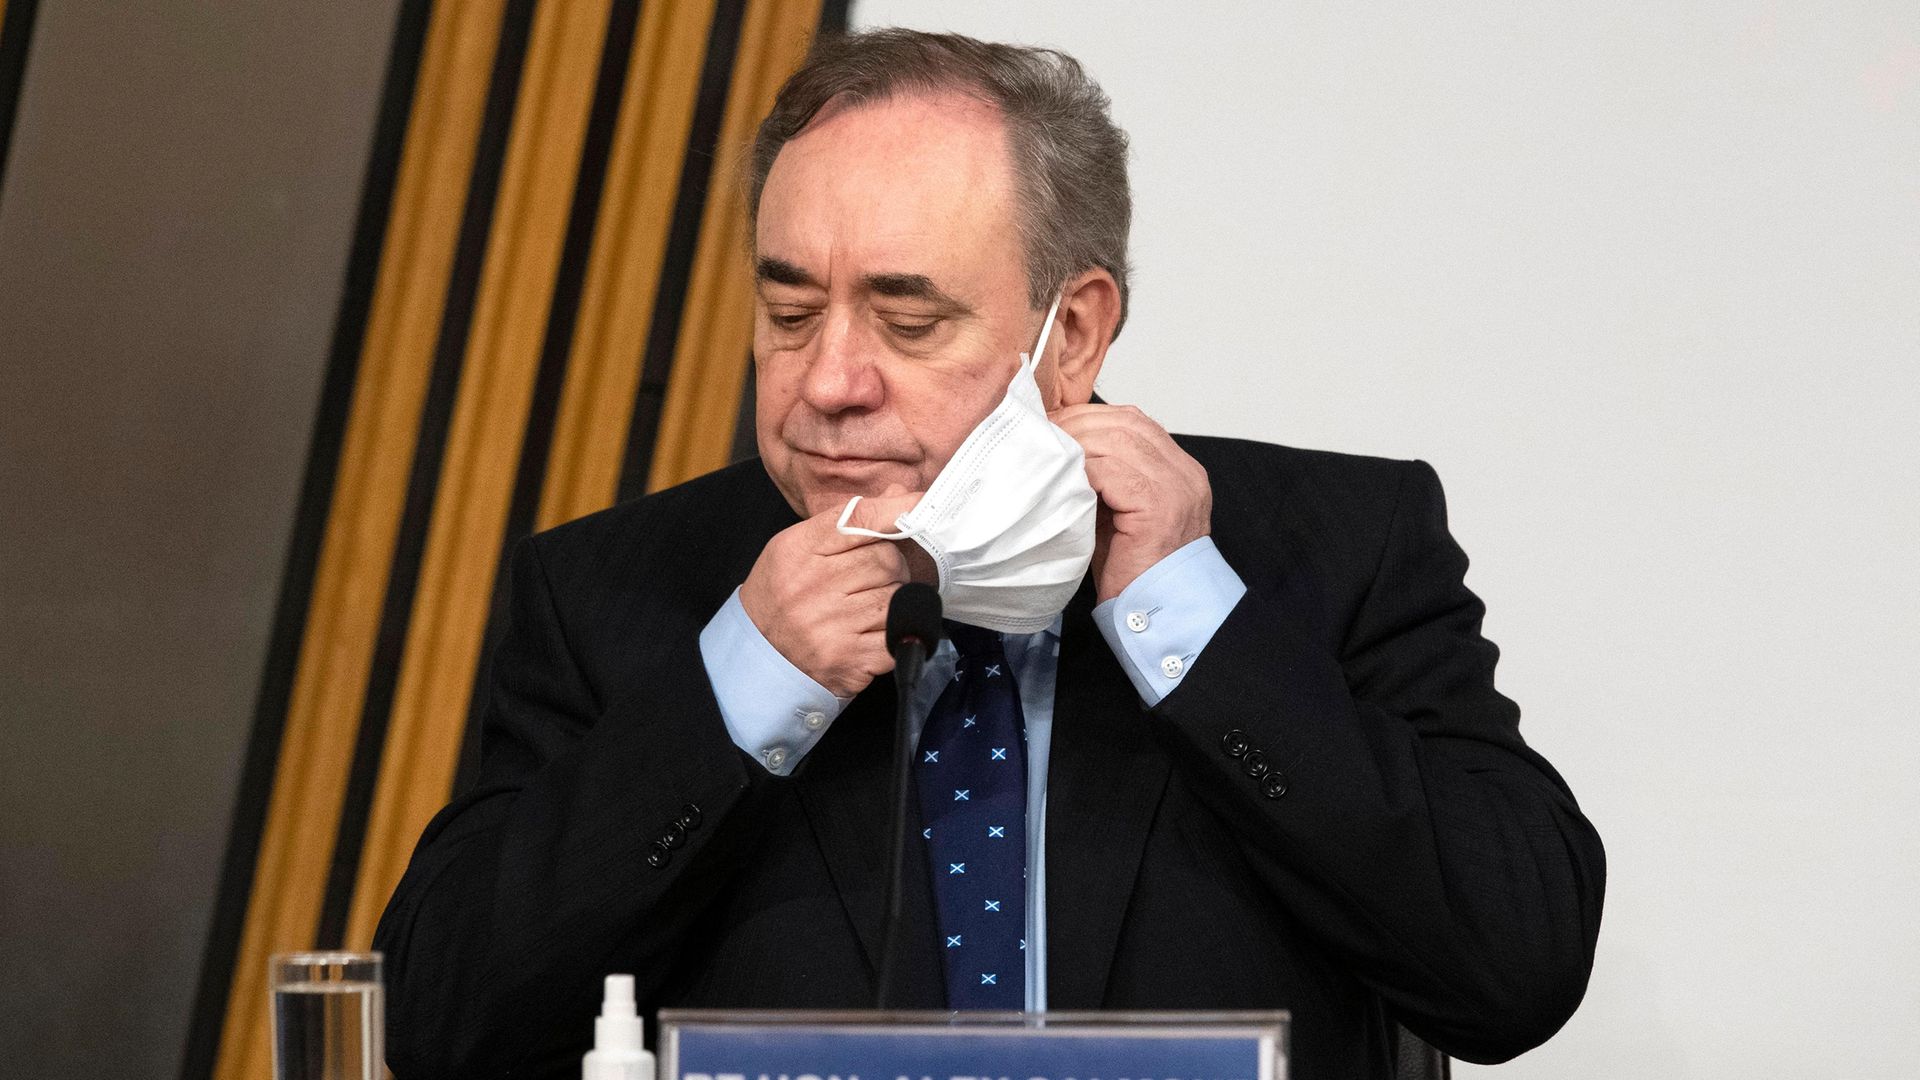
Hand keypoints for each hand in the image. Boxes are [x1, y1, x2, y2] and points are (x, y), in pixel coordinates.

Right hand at [738, 492, 923, 697]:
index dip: (897, 509)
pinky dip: (895, 633)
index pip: (859, 519)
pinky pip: (896, 636)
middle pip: (887, 559)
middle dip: (892, 566)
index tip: (921, 501)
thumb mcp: (799, 547)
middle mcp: (813, 587)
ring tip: (868, 605)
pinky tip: (872, 632)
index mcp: (798, 550)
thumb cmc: (784, 593)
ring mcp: (831, 627)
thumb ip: (848, 520)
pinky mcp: (849, 661)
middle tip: (874, 578)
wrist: (758, 653)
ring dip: (894, 599)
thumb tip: (901, 493)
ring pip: (897, 596)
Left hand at [1050, 403, 1212, 602]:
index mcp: (1180, 471)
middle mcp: (1185, 474)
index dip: (1092, 418)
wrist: (1156, 614)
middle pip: (1127, 423)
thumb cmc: (1133, 571)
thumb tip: (1064, 444)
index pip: (1135, 422)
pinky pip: (1112, 469)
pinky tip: (1065, 477)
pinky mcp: (1159, 506)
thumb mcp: (1118, 511)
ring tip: (1050, 453)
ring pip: (1119, 438)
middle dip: (1079, 424)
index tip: (1056, 425)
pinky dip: (1084, 468)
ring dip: (1078, 443)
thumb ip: (1107, 476)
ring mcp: (1177, 487)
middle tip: (1045, 434)